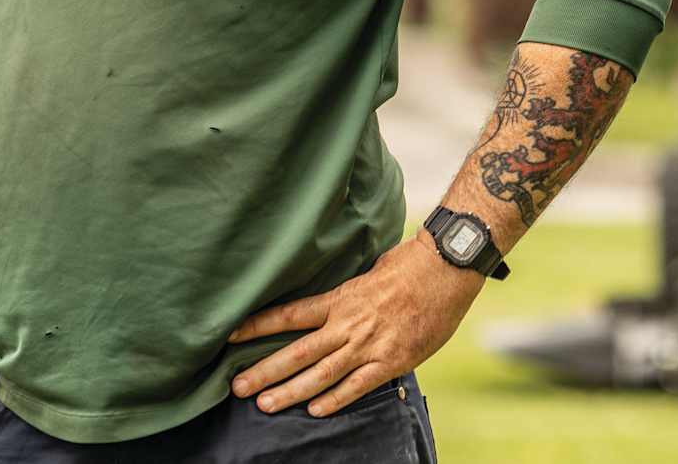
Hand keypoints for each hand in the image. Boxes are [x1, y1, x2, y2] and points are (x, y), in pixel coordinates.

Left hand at [227, 231, 484, 416]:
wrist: (447, 270)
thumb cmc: (412, 266)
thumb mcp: (372, 272)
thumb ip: (350, 293)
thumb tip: (336, 299)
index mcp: (341, 299)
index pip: (290, 315)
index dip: (259, 326)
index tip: (231, 336)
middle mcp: (348, 324)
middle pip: (298, 351)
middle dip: (265, 370)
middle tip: (237, 386)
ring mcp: (369, 345)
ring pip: (321, 374)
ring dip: (291, 391)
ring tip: (265, 405)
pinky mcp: (391, 361)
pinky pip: (358, 385)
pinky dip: (335, 400)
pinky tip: (315, 411)